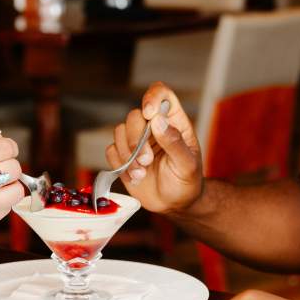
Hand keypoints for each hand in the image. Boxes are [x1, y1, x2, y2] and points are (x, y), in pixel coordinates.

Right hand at [105, 81, 202, 213]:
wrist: (174, 204)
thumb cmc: (187, 182)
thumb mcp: (188, 165)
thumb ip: (174, 142)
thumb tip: (157, 121)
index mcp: (174, 122)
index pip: (162, 95)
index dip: (152, 97)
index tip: (149, 114)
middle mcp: (153, 127)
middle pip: (134, 115)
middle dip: (136, 139)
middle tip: (146, 161)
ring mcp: (137, 140)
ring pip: (119, 131)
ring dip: (127, 155)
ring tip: (141, 173)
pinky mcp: (123, 155)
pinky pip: (111, 150)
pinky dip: (120, 165)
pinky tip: (134, 177)